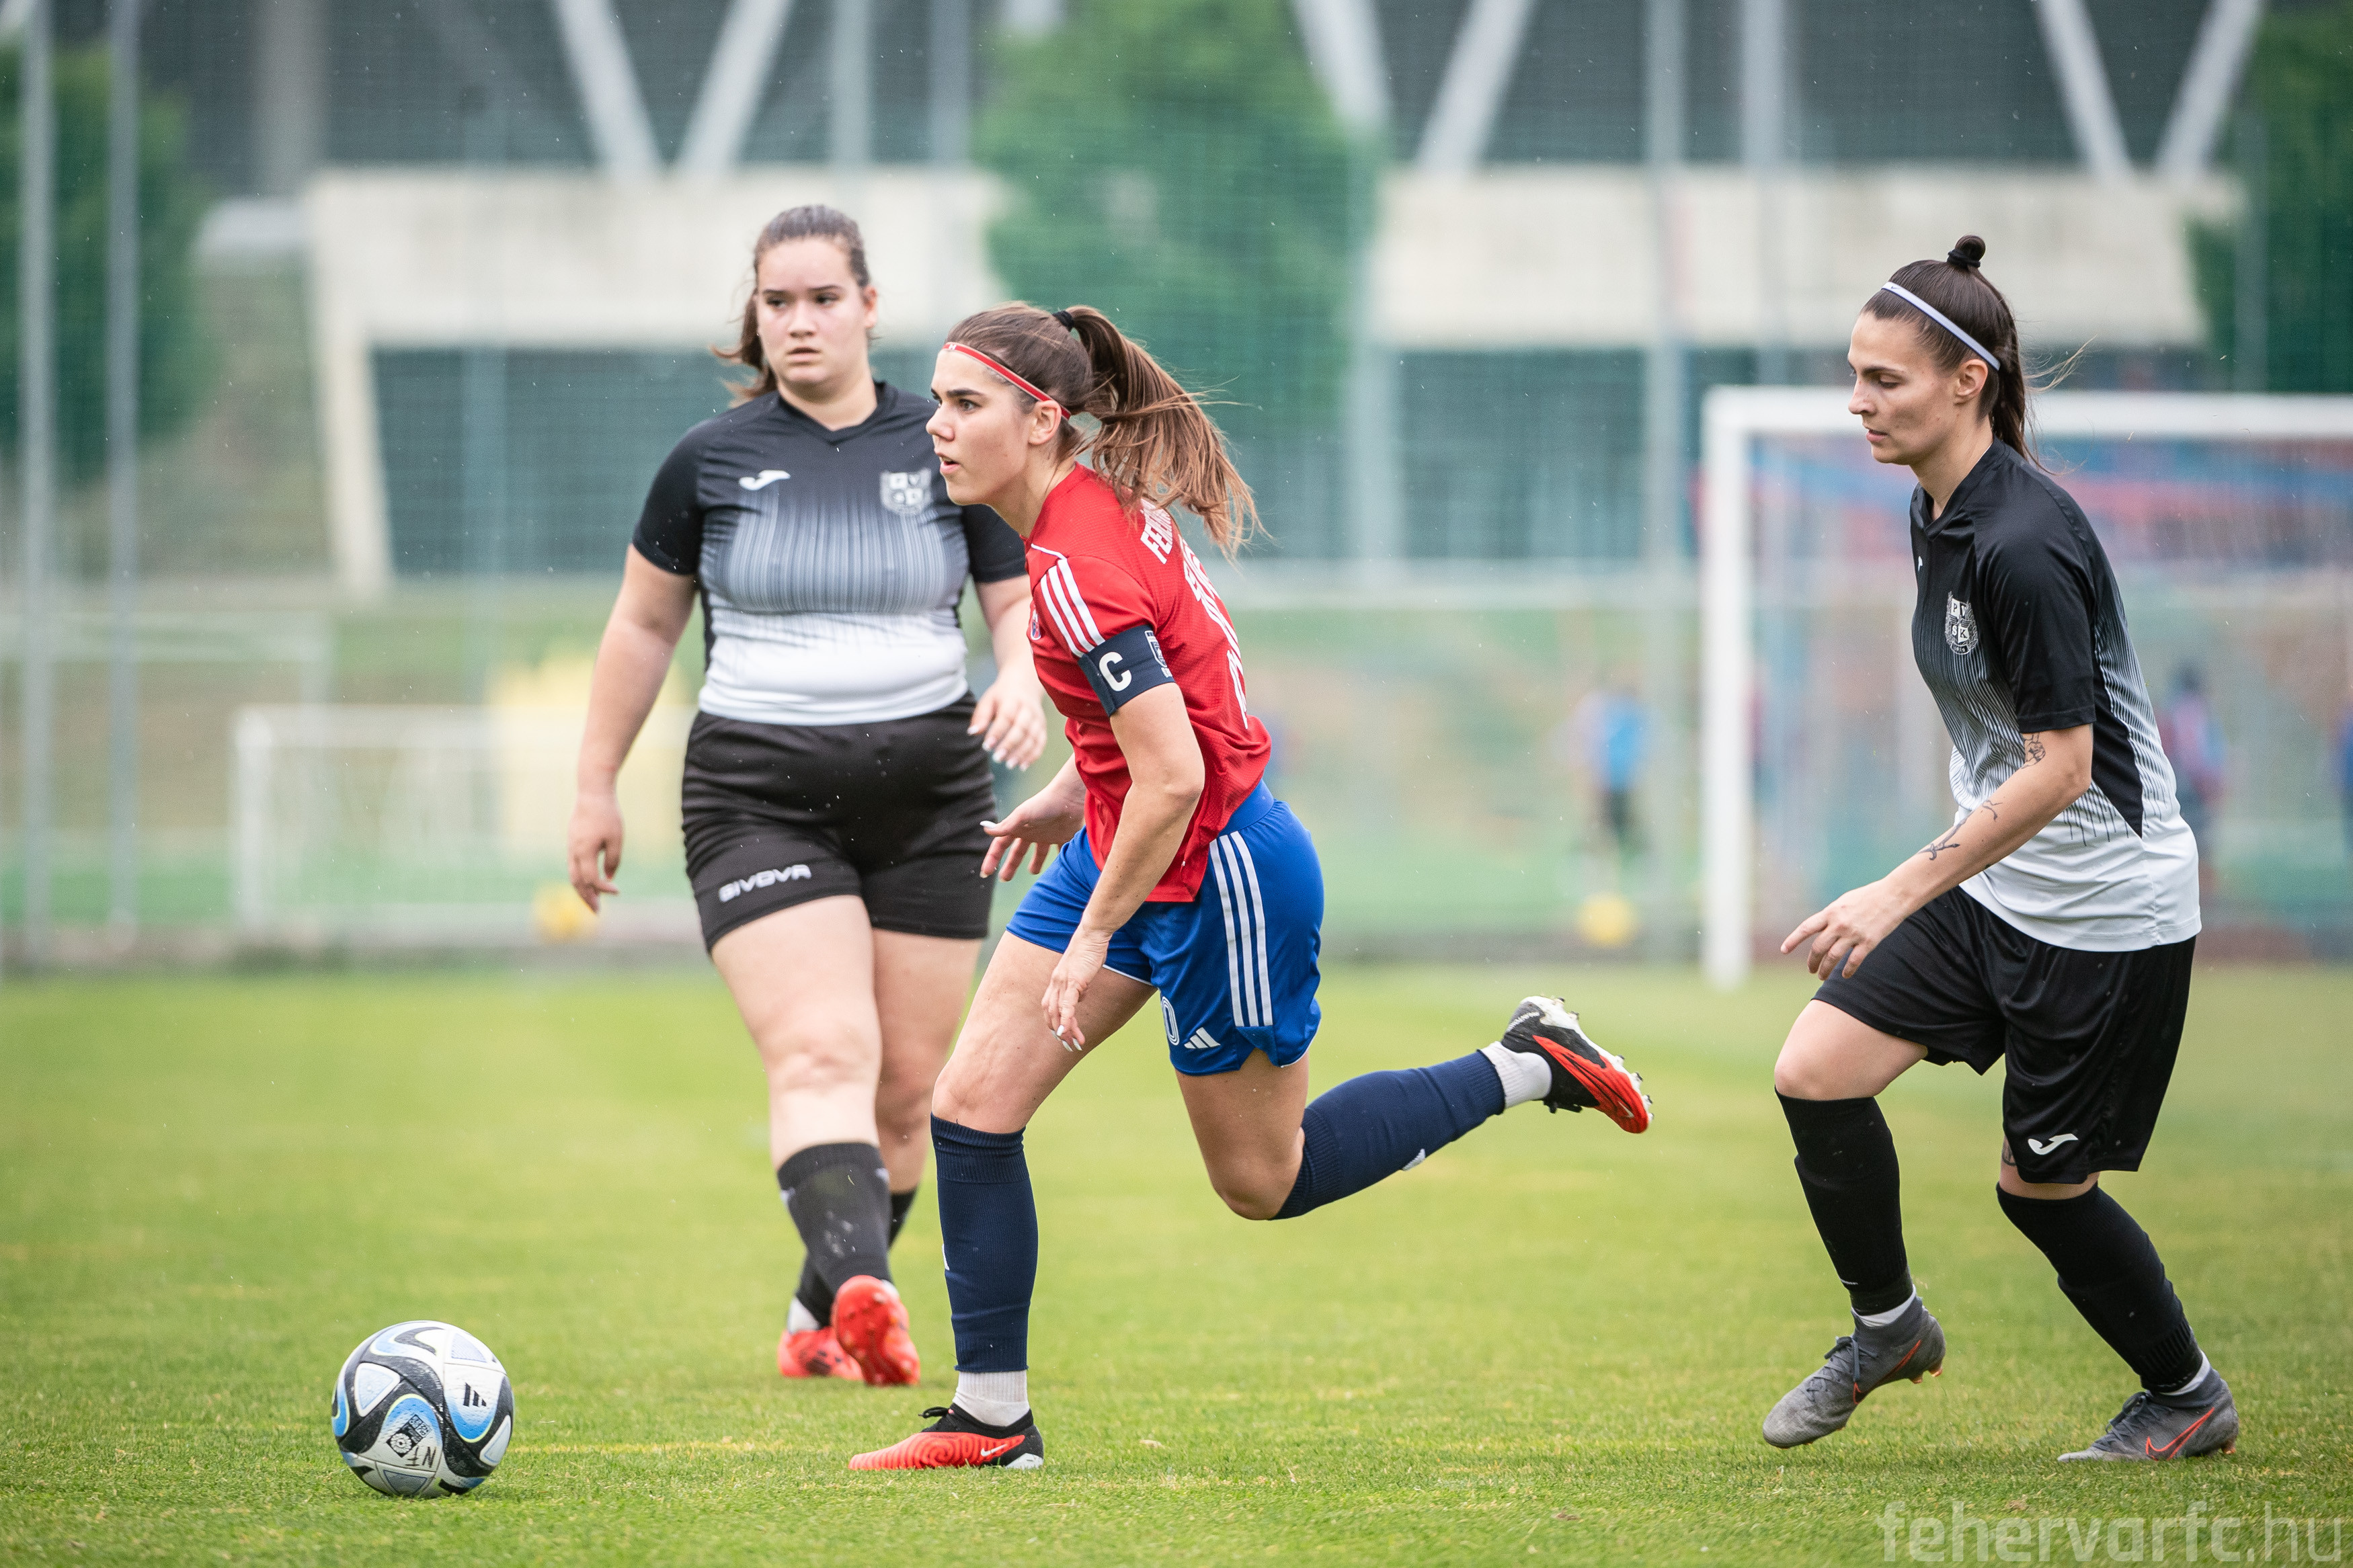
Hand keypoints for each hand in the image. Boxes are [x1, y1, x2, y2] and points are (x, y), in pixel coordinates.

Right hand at [568, 789, 623, 912]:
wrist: (592, 793)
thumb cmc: (608, 815)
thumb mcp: (616, 838)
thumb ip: (613, 860)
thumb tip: (609, 878)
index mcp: (584, 852)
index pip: (592, 879)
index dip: (603, 888)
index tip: (617, 892)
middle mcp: (573, 852)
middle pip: (577, 882)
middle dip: (587, 898)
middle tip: (597, 913)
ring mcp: (570, 847)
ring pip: (573, 875)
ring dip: (582, 890)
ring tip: (593, 902)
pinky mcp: (572, 843)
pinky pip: (573, 866)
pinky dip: (580, 878)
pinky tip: (589, 883)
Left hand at [969, 677, 1047, 769]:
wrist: (1024, 685)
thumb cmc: (1001, 696)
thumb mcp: (989, 700)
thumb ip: (981, 716)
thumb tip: (972, 733)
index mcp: (1012, 700)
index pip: (1006, 717)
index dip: (997, 732)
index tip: (986, 746)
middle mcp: (1028, 709)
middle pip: (1022, 728)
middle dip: (1010, 745)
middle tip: (997, 759)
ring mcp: (1038, 718)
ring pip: (1033, 737)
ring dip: (1022, 753)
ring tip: (1009, 765)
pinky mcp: (1043, 727)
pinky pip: (1041, 743)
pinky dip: (1033, 755)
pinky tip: (1022, 766)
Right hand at [979, 778, 1085, 881]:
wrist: (1070, 797)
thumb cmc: (1044, 804)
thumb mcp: (1022, 815)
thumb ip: (1006, 826)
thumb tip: (986, 830)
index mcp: (1018, 827)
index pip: (1001, 845)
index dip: (992, 858)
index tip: (986, 873)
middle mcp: (1031, 832)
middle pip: (1018, 852)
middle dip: (1010, 865)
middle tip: (1004, 879)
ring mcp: (1047, 835)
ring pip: (1039, 853)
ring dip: (1035, 863)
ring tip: (1033, 872)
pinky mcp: (1063, 837)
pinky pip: (1060, 851)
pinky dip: (1060, 859)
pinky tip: (1060, 869)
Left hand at [1040, 926, 1111, 1049]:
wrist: (1092, 936)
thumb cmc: (1089, 951)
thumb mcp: (1082, 972)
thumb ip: (1078, 985)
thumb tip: (1080, 996)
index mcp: (1056, 981)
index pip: (1049, 1007)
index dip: (1054, 1023)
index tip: (1061, 1035)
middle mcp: (1055, 983)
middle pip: (1051, 1013)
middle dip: (1058, 1032)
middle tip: (1068, 1045)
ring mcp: (1063, 982)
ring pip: (1058, 1011)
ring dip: (1065, 1030)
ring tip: (1073, 1042)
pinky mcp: (1074, 981)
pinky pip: (1068, 1003)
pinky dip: (1067, 1018)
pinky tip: (1069, 1029)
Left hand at [1781, 879, 1912, 978]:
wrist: (1894, 895)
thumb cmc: (1868, 896)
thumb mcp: (1843, 901)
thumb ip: (1831, 915)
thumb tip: (1821, 927)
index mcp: (1831, 912)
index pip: (1806, 928)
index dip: (1793, 940)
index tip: (1783, 950)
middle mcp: (1839, 924)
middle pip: (1818, 948)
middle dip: (1812, 962)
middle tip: (1810, 970)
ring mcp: (1853, 934)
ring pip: (1833, 958)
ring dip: (1825, 970)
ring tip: (1822, 976)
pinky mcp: (1869, 942)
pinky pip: (1854, 961)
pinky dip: (1848, 970)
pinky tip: (1845, 975)